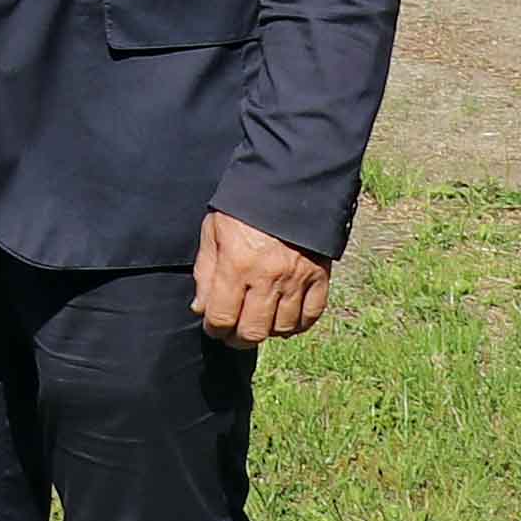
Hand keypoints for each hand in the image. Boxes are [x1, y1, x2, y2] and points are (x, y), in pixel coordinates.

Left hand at [193, 208, 331, 342]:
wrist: (288, 181)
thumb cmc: (243, 205)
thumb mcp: (213, 230)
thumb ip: (204, 271)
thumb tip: (201, 309)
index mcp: (236, 265)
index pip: (221, 318)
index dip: (213, 329)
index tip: (212, 326)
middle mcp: (267, 277)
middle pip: (253, 331)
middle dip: (238, 338)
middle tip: (233, 333)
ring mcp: (296, 279)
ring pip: (282, 329)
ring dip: (267, 331)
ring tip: (258, 322)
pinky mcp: (319, 276)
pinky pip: (311, 316)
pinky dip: (298, 324)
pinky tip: (285, 320)